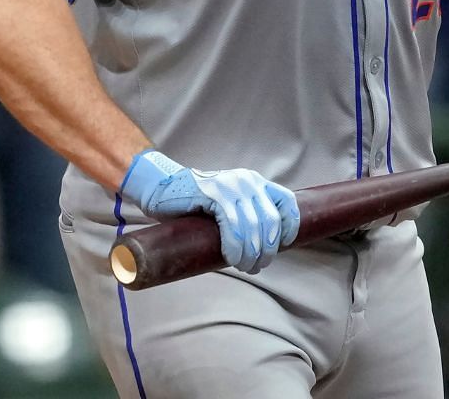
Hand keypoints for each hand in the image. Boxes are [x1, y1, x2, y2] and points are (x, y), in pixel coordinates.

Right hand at [120, 150, 300, 273]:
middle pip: (271, 219)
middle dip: (268, 248)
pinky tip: (233, 259)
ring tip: (246, 266)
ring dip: (252, 252)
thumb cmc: (193, 203)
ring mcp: (231, 186)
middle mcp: (247, 181)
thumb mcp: (227, 204)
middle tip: (258, 266)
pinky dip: (236, 246)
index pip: (286, 202)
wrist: (158, 186)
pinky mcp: (212, 193)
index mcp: (255, 182)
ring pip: (253, 225)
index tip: (283, 245)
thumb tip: (262, 246)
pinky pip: (232, 224)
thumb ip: (244, 215)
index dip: (290, 226)